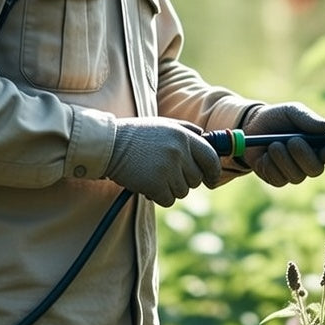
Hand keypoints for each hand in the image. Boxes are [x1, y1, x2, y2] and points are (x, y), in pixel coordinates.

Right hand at [105, 118, 221, 206]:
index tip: (211, 179)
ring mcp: (168, 168)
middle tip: (167, 173)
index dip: (213, 172)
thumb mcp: (164, 124)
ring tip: (154, 175)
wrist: (110, 144)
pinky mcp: (156, 184)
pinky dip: (159, 196)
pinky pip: (168, 200)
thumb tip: (205, 136)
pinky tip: (147, 184)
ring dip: (170, 188)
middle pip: (196, 179)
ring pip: (182, 191)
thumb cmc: (137, 135)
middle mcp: (179, 151)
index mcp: (184, 136)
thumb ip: (186, 129)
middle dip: (184, 180)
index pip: (211, 158)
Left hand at [241, 102, 324, 186]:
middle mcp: (311, 162)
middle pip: (316, 170)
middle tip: (292, 140)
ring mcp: (294, 172)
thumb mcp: (292, 111)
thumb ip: (308, 118)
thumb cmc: (278, 118)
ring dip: (283, 158)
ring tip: (273, 144)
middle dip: (303, 155)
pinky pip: (278, 179)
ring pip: (296, 176)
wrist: (252, 126)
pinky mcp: (277, 179)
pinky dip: (271, 165)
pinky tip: (265, 154)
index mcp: (321, 145)